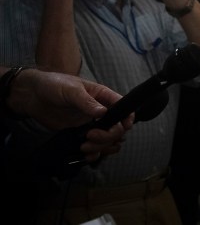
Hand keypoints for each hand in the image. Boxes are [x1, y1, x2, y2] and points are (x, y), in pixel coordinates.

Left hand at [6, 68, 132, 159]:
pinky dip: (93, 154)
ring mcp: (91, 124)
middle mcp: (101, 112)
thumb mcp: (71, 90)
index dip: (127, 119)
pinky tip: (85, 154)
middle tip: (91, 136)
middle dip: (108, 136)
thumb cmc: (54, 85)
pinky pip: (94, 147)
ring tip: (85, 147)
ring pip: (108, 141)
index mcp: (103, 97)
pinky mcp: (80, 134)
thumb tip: (102, 113)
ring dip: (101, 147)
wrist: (33, 96)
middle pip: (117, 129)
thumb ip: (87, 102)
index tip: (123, 127)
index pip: (123, 108)